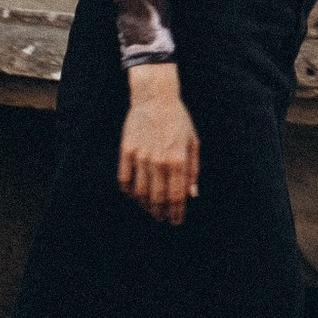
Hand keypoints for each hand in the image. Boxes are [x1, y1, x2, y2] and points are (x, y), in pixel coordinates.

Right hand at [119, 64, 200, 223]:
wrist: (155, 97)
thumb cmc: (177, 119)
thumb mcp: (192, 142)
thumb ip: (192, 170)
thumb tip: (192, 194)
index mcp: (177, 160)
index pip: (177, 196)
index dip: (176, 212)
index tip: (176, 221)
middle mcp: (158, 161)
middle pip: (158, 198)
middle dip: (161, 213)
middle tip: (163, 219)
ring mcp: (140, 157)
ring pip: (140, 193)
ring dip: (146, 206)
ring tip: (150, 210)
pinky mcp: (126, 151)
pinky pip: (125, 179)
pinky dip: (129, 191)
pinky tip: (134, 195)